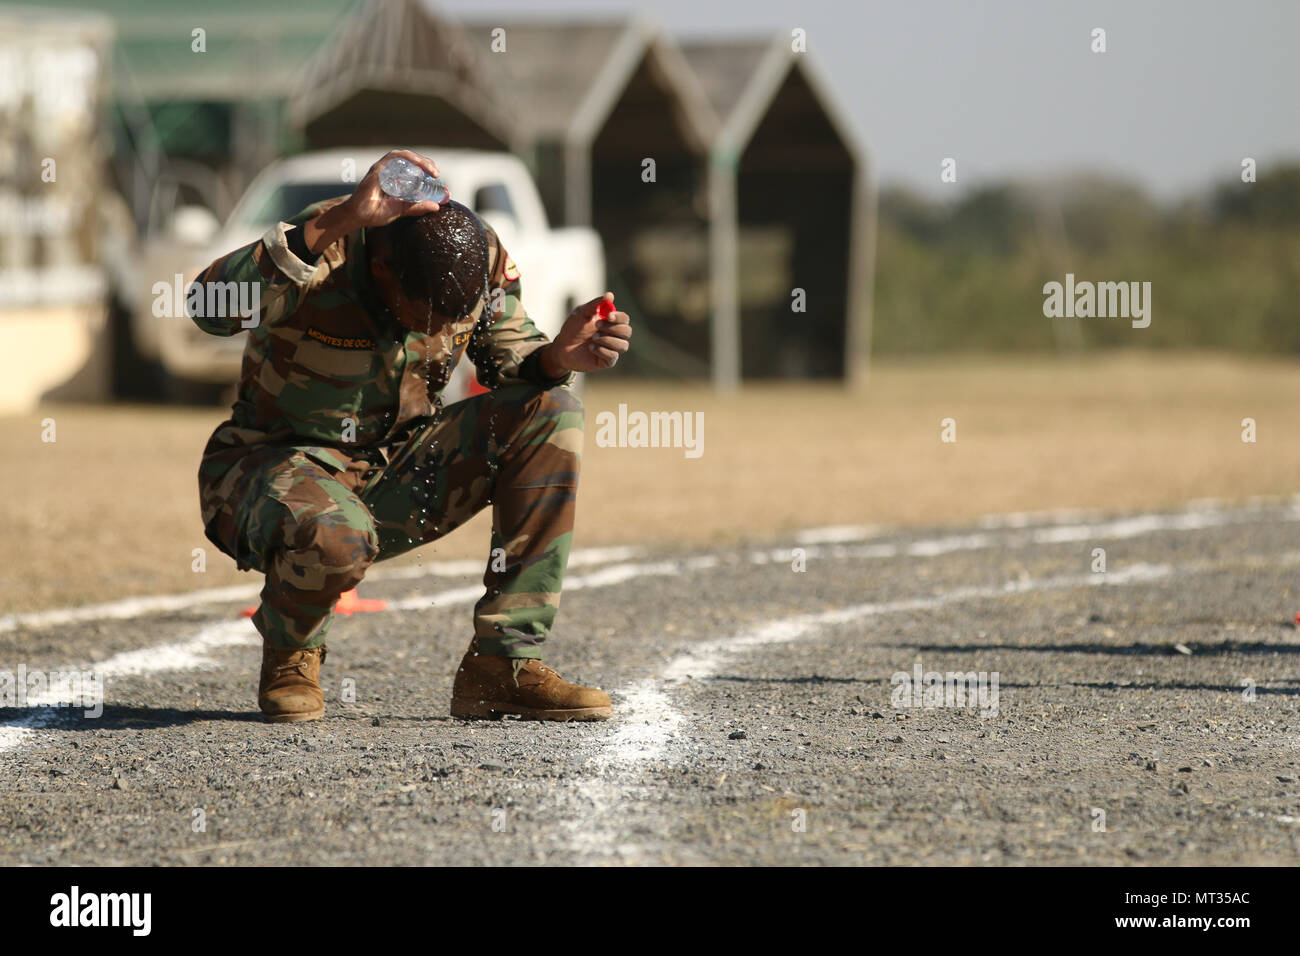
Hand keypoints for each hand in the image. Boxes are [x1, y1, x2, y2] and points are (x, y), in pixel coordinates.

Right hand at [302, 150, 441, 252]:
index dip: (425, 167)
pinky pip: (393, 158)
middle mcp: (388, 170)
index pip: (411, 166)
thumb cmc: (376, 212)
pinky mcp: (377, 169)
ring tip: (431, 170)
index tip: (437, 176)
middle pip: (409, 159)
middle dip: (425, 163)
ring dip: (419, 160)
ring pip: (403, 156)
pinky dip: (407, 159)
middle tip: (437, 173)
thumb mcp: (402, 209)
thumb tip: (436, 206)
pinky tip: (418, 166)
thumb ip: (417, 207)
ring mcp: (382, 168)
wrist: (359, 216)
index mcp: (393, 177)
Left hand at [541, 293, 632, 375]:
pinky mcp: (606, 361)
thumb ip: (595, 305)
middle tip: (596, 326)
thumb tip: (610, 295)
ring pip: (623, 345)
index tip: (608, 316)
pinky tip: (591, 348)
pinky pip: (613, 356)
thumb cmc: (572, 329)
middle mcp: (614, 335)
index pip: (624, 319)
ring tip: (593, 338)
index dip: (619, 317)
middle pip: (627, 332)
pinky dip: (602, 351)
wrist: (561, 348)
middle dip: (613, 329)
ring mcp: (611, 349)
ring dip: (608, 340)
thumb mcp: (581, 313)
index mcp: (610, 322)